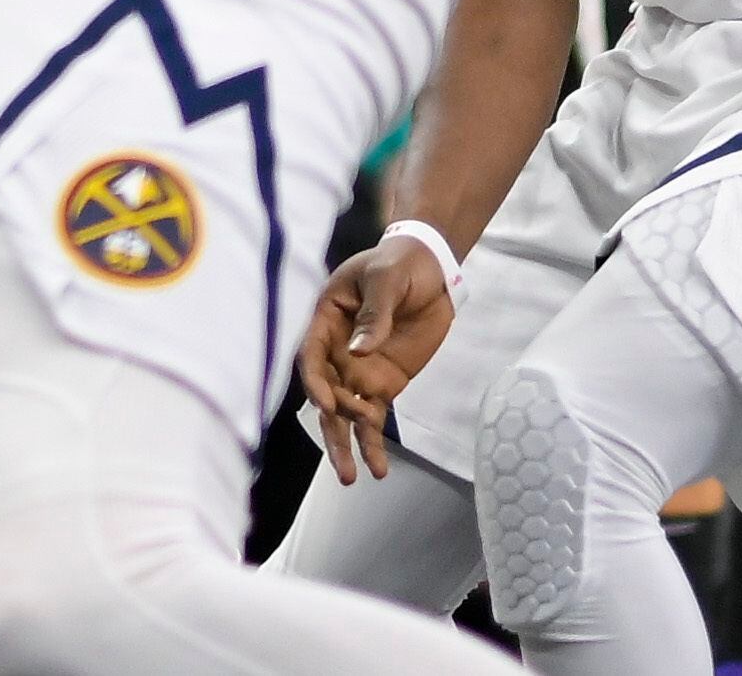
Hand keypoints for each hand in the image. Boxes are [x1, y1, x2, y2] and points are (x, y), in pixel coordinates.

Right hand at [297, 236, 454, 485]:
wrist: (430, 268)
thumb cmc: (399, 264)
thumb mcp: (386, 278)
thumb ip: (375, 314)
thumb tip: (360, 350)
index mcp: (326, 319)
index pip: (312, 355)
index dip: (315, 382)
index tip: (327, 404)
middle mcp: (335, 351)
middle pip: (325, 394)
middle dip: (332, 428)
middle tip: (341, 462)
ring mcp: (358, 370)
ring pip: (345, 414)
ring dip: (347, 444)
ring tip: (353, 477)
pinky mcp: (382, 384)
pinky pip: (373, 417)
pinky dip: (373, 442)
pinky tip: (378, 469)